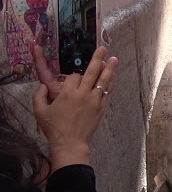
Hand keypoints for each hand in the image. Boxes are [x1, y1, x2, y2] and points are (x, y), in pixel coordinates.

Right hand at [34, 46, 116, 170]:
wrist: (70, 143)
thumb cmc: (53, 128)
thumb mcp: (39, 112)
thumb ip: (39, 96)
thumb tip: (43, 86)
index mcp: (67, 93)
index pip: (73, 76)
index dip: (72, 76)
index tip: (71, 80)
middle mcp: (83, 94)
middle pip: (92, 72)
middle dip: (97, 59)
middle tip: (103, 48)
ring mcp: (95, 100)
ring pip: (103, 81)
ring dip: (109, 69)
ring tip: (114, 58)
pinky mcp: (102, 107)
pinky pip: (107, 92)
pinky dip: (110, 83)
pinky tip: (112, 76)